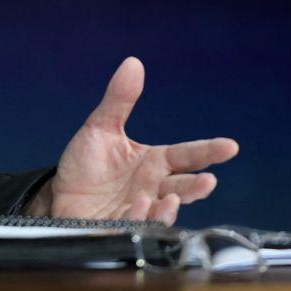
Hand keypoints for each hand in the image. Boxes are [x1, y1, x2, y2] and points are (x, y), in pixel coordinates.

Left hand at [26, 57, 238, 224]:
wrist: (60, 196)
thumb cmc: (86, 165)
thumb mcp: (100, 128)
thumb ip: (119, 100)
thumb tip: (133, 63)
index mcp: (153, 162)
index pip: (185, 155)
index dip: (208, 151)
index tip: (230, 146)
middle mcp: (152, 188)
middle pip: (182, 188)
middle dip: (196, 187)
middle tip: (208, 181)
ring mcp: (139, 210)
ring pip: (161, 212)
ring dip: (169, 208)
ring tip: (172, 200)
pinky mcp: (120, 228)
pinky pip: (134, 226)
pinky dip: (139, 218)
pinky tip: (138, 207)